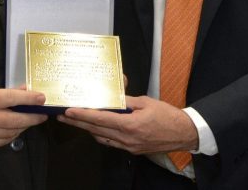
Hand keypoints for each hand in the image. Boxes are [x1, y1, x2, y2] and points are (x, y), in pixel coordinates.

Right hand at [0, 86, 47, 151]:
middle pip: (16, 119)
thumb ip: (6, 93)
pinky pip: (5, 140)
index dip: (29, 98)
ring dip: (24, 126)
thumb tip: (26, 90)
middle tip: (42, 114)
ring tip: (30, 120)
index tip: (42, 98)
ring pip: (13, 132)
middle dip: (33, 117)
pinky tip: (16, 128)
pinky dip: (13, 134)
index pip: (12, 98)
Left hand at [58, 95, 198, 154]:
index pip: (100, 119)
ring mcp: (129, 146)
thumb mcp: (146, 102)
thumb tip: (111, 97)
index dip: (83, 115)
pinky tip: (95, 129)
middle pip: (96, 130)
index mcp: (130, 125)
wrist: (184, 133)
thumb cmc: (167, 116)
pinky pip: (111, 143)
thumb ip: (126, 101)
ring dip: (87, 129)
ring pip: (102, 137)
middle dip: (78, 123)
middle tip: (63, 116)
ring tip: (75, 121)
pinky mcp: (132, 150)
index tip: (69, 111)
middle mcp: (127, 138)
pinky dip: (101, 135)